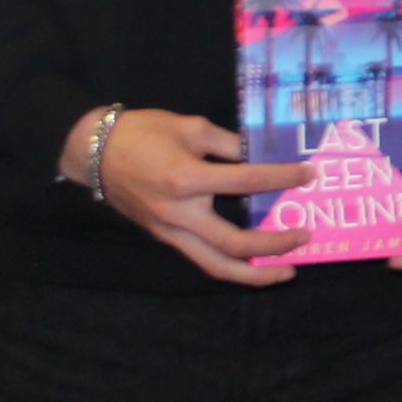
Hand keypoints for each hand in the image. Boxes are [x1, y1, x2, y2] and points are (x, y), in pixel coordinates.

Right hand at [68, 107, 310, 286]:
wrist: (94, 152)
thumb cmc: (142, 133)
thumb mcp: (192, 127)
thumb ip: (230, 144)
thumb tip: (263, 157)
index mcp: (187, 179)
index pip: (247, 181)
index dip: (281, 177)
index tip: (307, 175)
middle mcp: (179, 214)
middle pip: (235, 244)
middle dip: (274, 245)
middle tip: (305, 236)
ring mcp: (170, 232)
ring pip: (216, 266)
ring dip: (254, 274)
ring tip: (285, 272)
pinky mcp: (165, 238)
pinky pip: (202, 258)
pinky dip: (231, 265)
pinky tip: (254, 263)